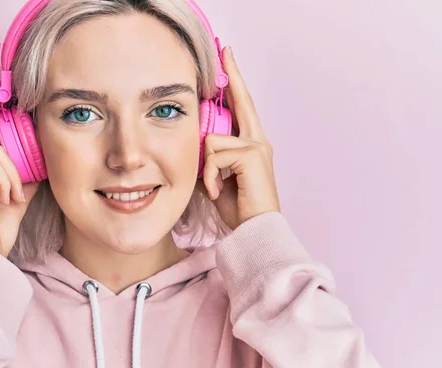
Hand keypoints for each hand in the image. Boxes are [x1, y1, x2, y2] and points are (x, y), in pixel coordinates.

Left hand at [196, 46, 280, 229]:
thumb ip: (209, 157)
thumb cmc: (237, 208)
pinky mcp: (252, 155)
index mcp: (250, 145)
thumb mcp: (216, 177)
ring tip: (215, 187)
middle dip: (233, 76)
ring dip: (206, 167)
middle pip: (241, 101)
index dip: (235, 84)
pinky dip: (209, 176)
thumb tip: (196, 142)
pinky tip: (218, 191)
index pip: (241, 108)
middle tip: (226, 50)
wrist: (254, 230)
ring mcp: (256, 147)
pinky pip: (214, 155)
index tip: (228, 61)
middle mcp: (257, 141)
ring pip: (213, 139)